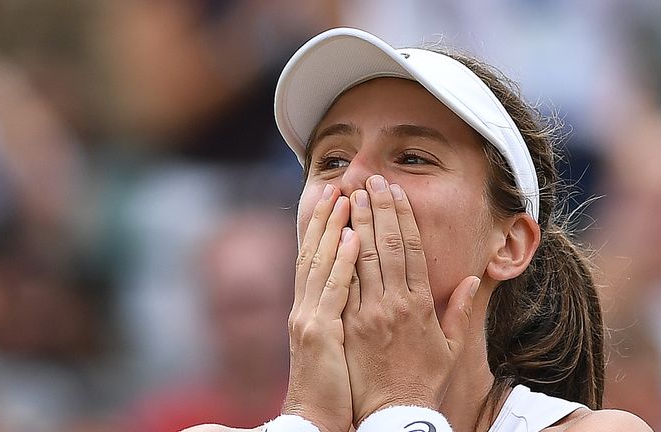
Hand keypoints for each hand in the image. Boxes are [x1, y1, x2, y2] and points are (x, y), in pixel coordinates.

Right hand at [283, 185, 359, 431]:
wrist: (316, 420)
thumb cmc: (334, 387)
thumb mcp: (337, 347)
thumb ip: (344, 314)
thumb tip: (353, 291)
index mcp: (313, 310)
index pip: (318, 259)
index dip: (326, 228)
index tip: (338, 200)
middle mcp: (307, 307)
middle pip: (315, 252)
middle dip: (328, 217)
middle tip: (339, 184)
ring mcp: (311, 318)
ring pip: (322, 263)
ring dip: (333, 228)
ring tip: (346, 197)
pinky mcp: (320, 334)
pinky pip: (335, 292)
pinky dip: (341, 263)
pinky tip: (351, 239)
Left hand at [343, 176, 479, 424]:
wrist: (392, 413)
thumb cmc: (424, 380)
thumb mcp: (451, 347)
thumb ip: (460, 310)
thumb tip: (472, 279)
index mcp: (420, 305)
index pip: (411, 249)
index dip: (403, 217)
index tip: (395, 192)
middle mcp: (394, 304)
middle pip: (385, 246)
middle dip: (378, 210)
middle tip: (370, 182)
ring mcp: (368, 313)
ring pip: (362, 259)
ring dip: (356, 224)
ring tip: (351, 196)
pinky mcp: (349, 325)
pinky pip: (343, 284)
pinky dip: (339, 257)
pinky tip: (335, 234)